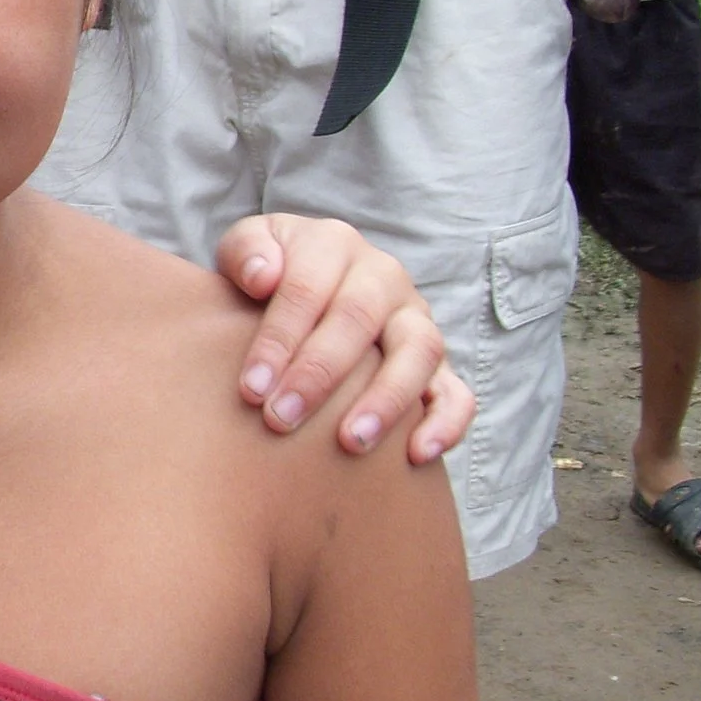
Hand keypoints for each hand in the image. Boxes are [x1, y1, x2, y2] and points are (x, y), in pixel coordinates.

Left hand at [216, 214, 472, 463]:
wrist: (297, 289)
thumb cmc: (262, 278)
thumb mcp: (243, 251)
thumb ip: (245, 253)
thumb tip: (263, 277)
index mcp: (333, 244)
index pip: (307, 289)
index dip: (278, 340)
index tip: (251, 388)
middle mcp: (383, 276)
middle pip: (358, 319)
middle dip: (318, 374)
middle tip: (280, 418)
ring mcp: (416, 318)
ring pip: (419, 351)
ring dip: (385, 399)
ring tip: (350, 442)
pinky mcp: (439, 362)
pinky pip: (457, 391)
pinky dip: (446, 422)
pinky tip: (418, 455)